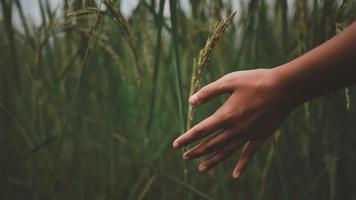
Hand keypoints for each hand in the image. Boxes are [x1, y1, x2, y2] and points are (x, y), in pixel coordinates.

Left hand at [173, 68, 294, 178]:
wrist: (285, 88)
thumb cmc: (256, 81)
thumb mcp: (230, 81)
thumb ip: (209, 92)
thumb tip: (190, 101)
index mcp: (226, 115)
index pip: (201, 130)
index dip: (187, 138)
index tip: (175, 145)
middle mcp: (235, 129)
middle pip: (211, 144)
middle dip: (196, 151)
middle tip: (185, 157)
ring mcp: (248, 135)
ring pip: (226, 152)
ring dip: (212, 161)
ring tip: (201, 169)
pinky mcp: (260, 137)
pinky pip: (248, 154)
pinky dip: (241, 165)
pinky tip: (235, 175)